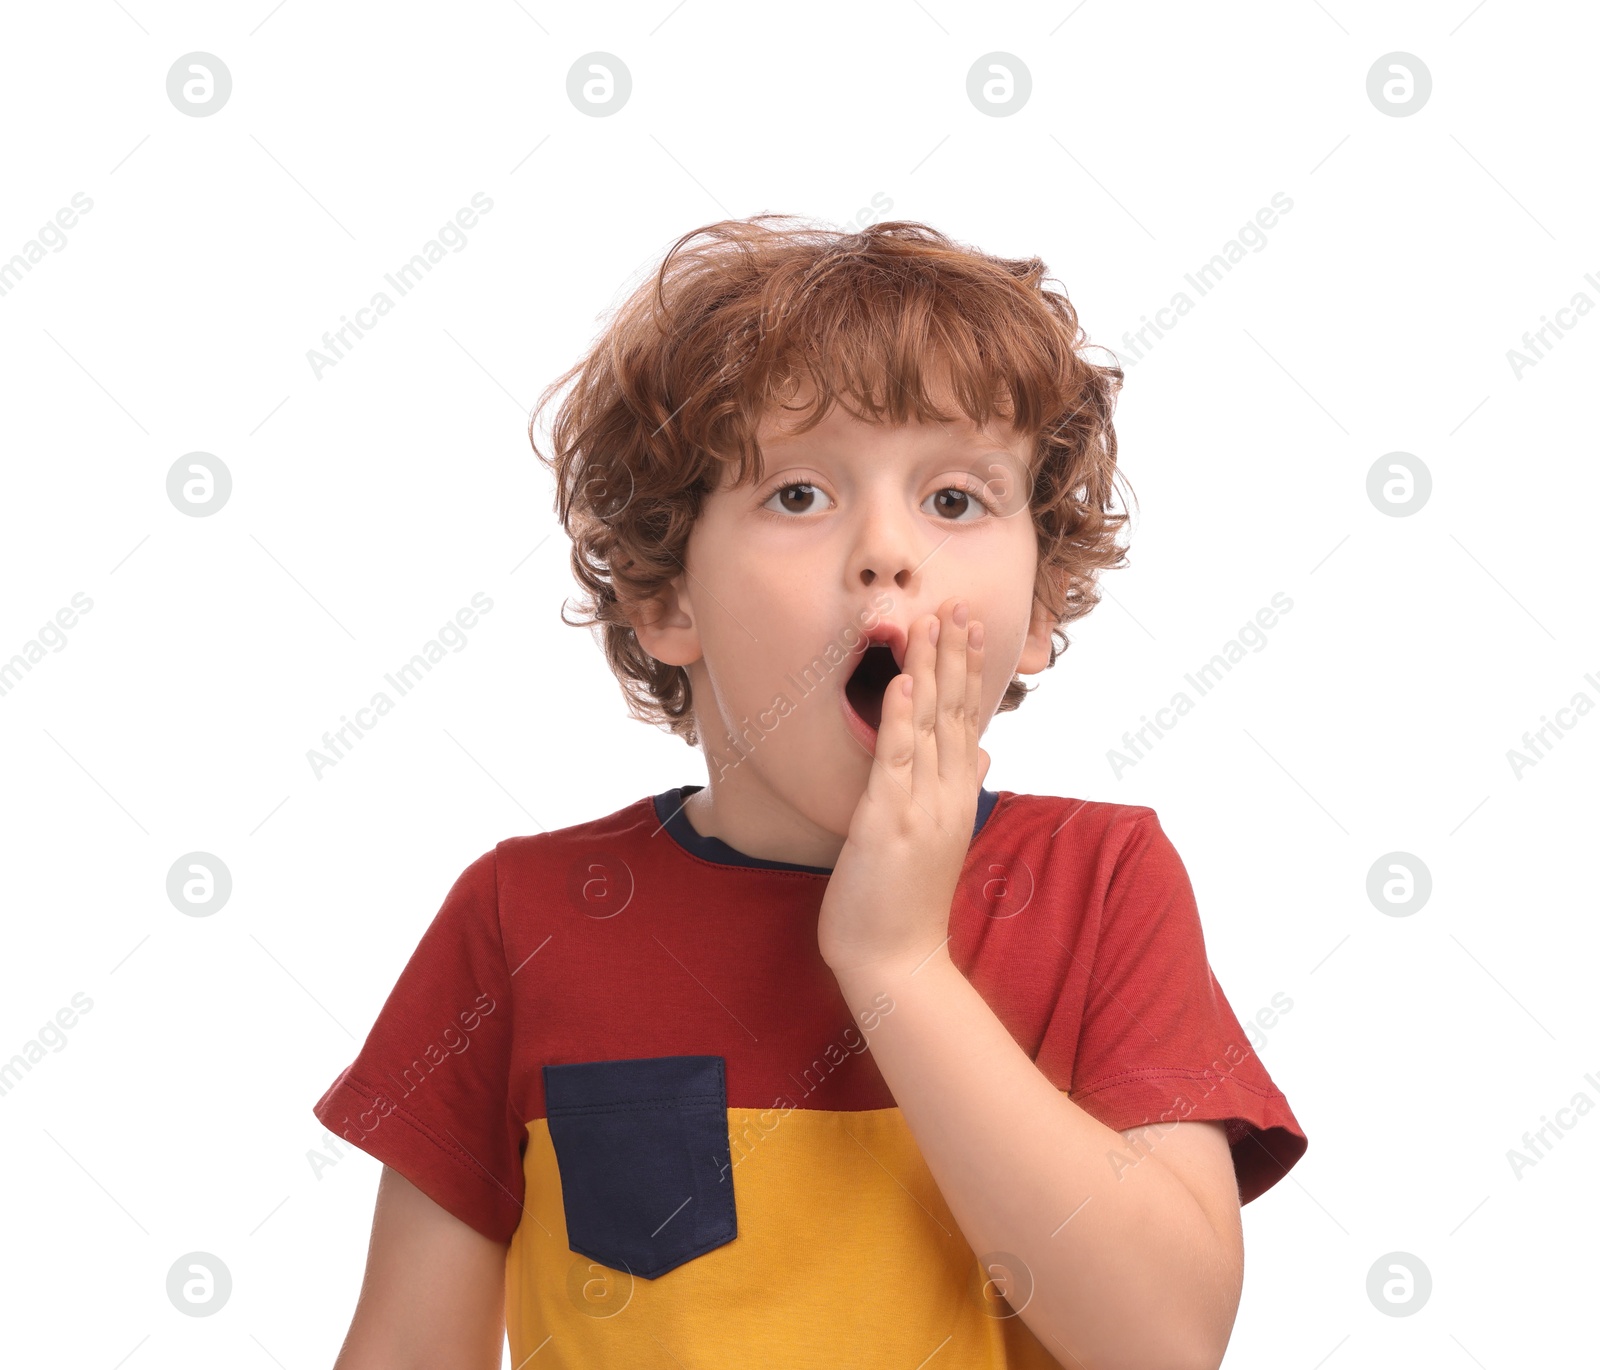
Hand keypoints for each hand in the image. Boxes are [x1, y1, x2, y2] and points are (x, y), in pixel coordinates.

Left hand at [817, 596, 990, 980]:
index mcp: (957, 796)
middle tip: (959, 604)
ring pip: (931, 726)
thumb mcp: (938, 839)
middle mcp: (947, 795)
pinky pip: (896, 761)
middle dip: (956, 656)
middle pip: (956, 712)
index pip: (966, 719)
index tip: (970, 626)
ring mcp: (921, 807)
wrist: (898, 963)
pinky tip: (903, 683)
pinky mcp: (888, 822)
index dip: (968, 671)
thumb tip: (984, 753)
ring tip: (933, 623)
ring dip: (931, 671)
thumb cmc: (905, 903)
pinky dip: (900, 719)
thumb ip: (959, 789)